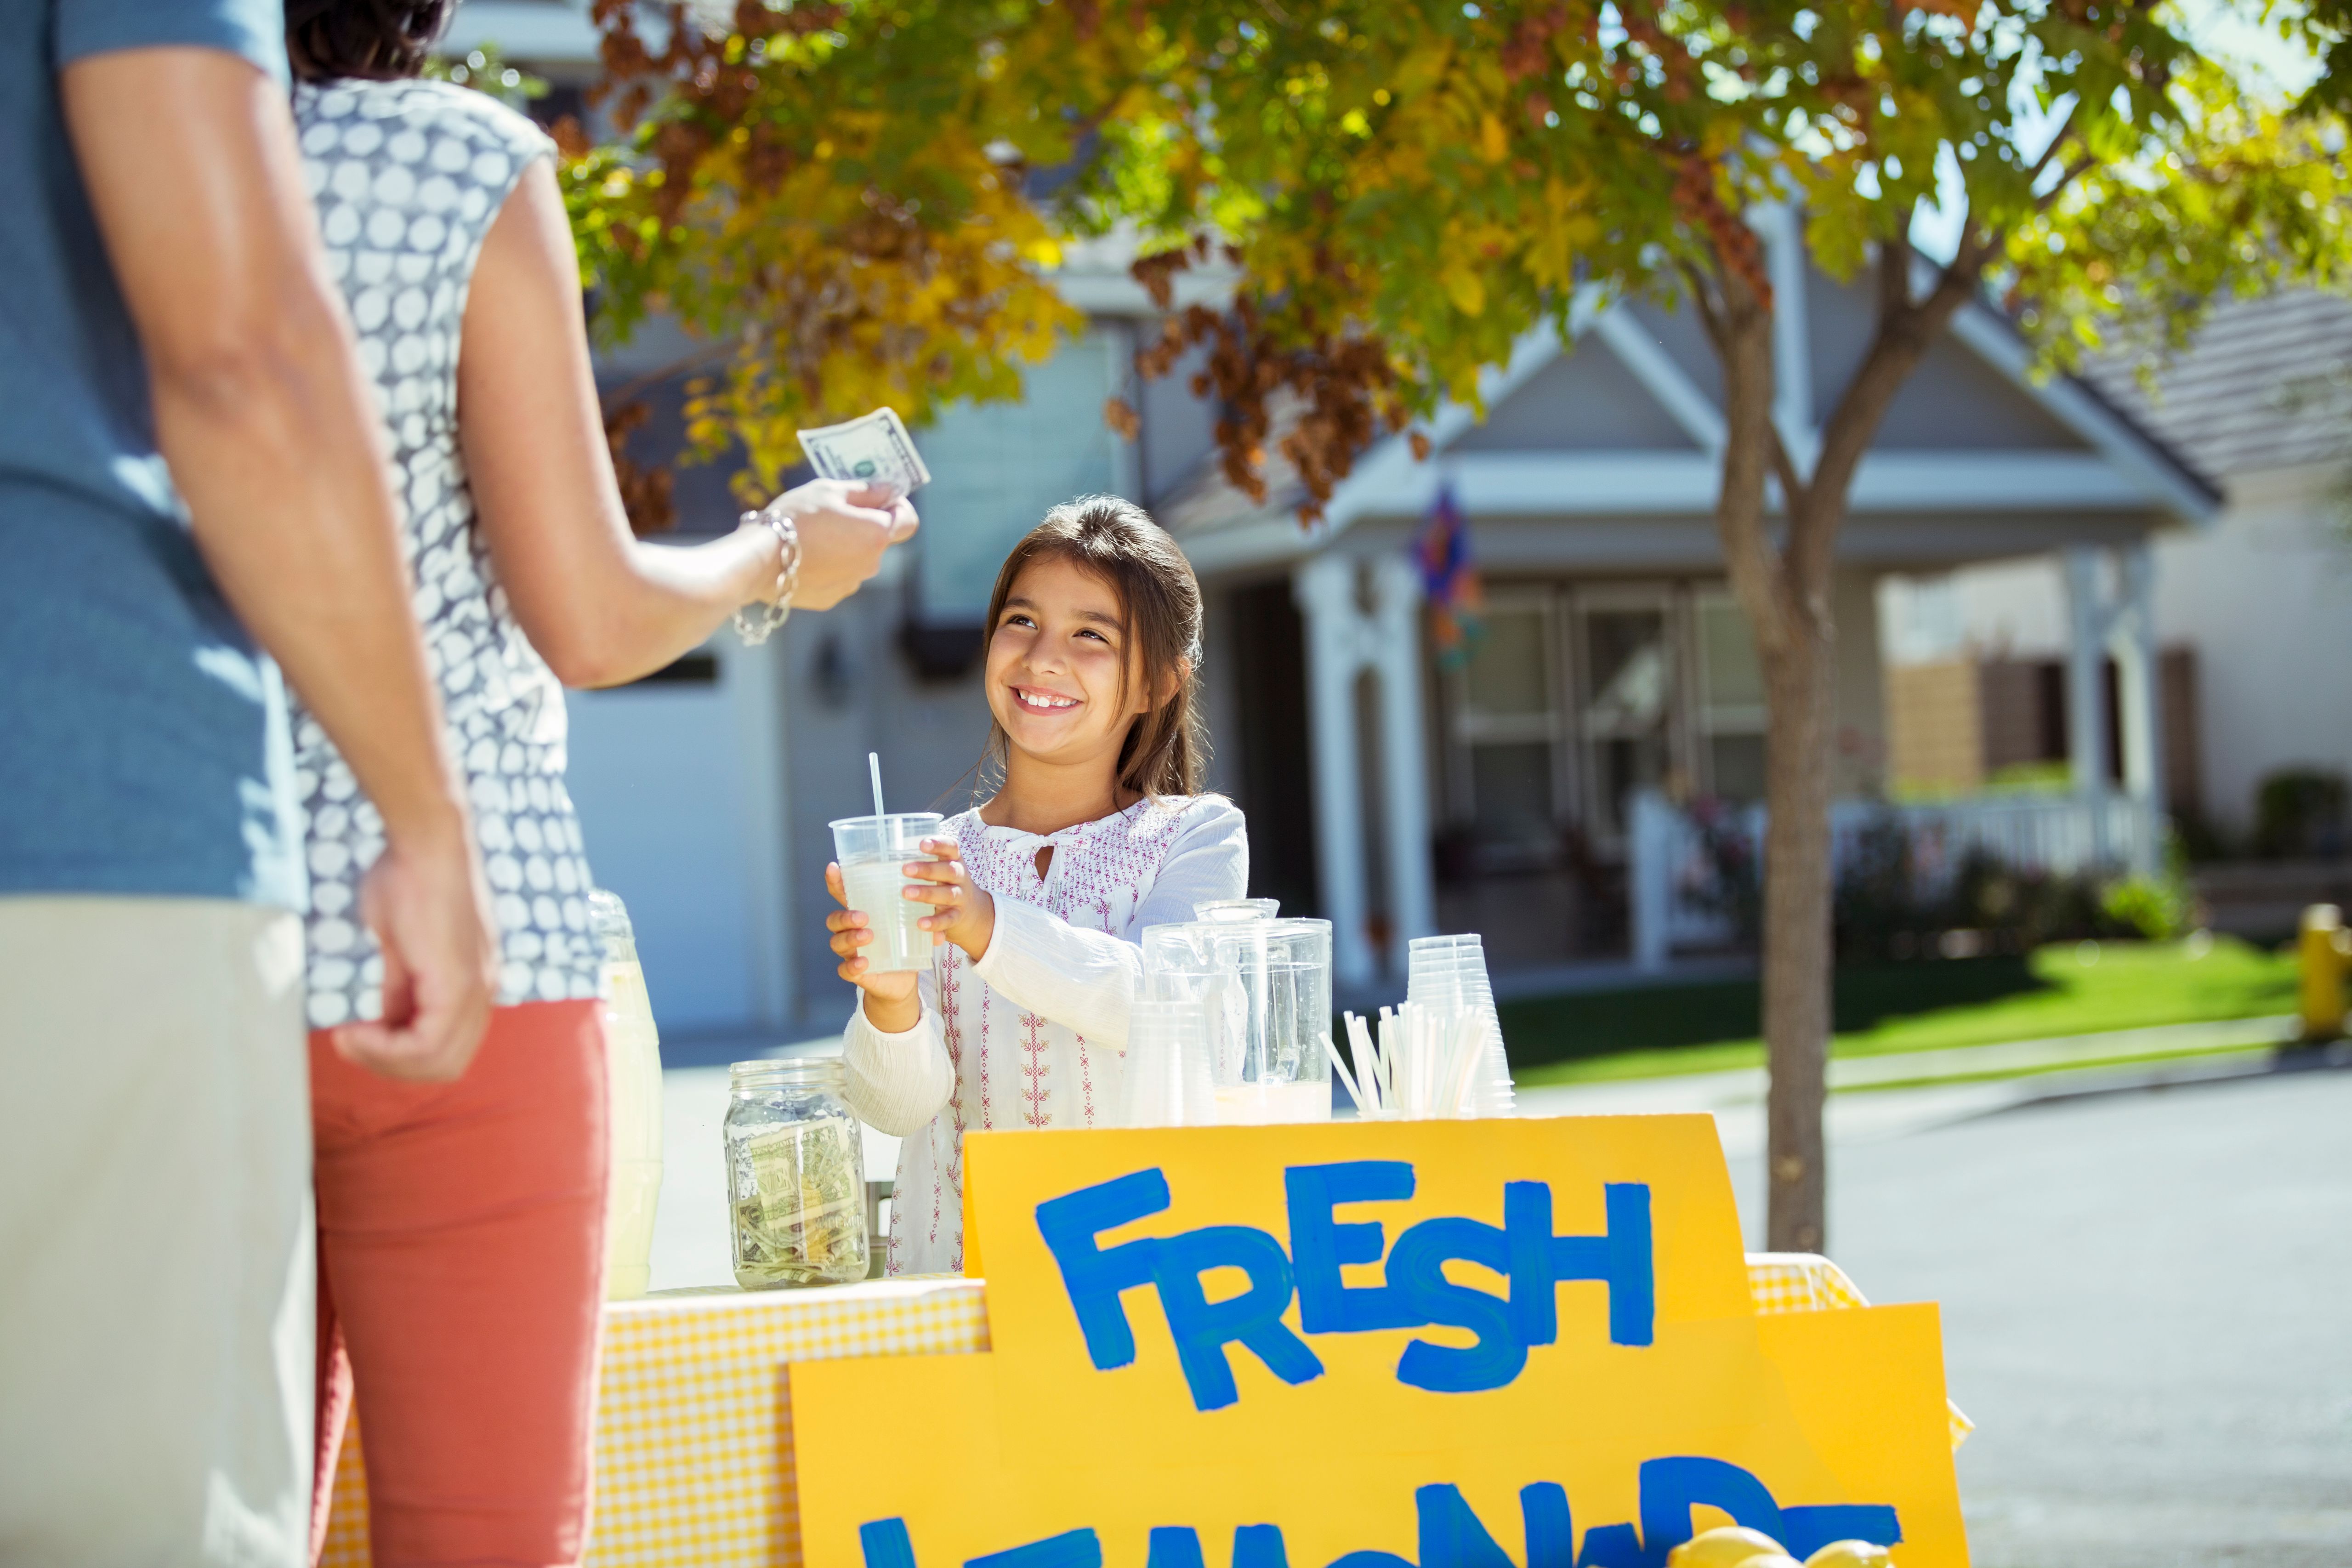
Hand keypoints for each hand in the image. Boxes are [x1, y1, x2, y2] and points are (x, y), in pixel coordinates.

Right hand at [332, 823, 497, 1081]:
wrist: (425, 840)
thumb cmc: (407, 877)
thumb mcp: (400, 944)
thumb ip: (401, 985)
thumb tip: (388, 1019)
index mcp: (473, 982)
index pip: (446, 1047)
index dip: (398, 1054)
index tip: (357, 1034)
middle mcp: (483, 990)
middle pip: (446, 1064)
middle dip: (391, 1066)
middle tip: (351, 1043)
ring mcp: (476, 988)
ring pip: (439, 1062)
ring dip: (385, 1061)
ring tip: (349, 1038)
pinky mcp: (458, 982)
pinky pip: (427, 1044)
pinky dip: (386, 1049)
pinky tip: (355, 1031)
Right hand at [769, 480, 918, 610]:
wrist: (760, 559)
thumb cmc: (797, 518)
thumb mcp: (830, 491)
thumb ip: (865, 491)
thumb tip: (889, 490)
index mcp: (877, 534)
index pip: (908, 520)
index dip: (896, 507)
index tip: (877, 498)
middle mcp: (872, 564)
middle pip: (879, 540)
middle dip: (864, 525)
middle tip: (834, 512)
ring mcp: (852, 584)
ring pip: (857, 559)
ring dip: (845, 546)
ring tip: (812, 535)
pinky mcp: (831, 598)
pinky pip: (838, 576)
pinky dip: (828, 566)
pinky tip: (804, 556)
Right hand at [825, 861, 921, 1024]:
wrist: (901, 981)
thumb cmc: (902, 946)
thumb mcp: (910, 928)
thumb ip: (920, 920)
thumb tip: (938, 920)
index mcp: (862, 914)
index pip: (844, 895)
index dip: (836, 882)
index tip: (834, 867)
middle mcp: (851, 931)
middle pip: (835, 919)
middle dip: (846, 915)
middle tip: (864, 915)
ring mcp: (851, 952)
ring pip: (837, 942)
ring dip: (851, 937)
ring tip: (868, 935)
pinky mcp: (855, 972)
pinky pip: (845, 970)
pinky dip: (853, 966)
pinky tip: (864, 962)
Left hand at [900, 838, 994, 962]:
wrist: (972, 910)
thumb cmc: (945, 883)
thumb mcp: (940, 869)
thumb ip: (920, 862)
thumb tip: (879, 856)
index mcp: (954, 861)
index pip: (951, 847)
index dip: (939, 844)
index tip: (922, 845)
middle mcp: (960, 877)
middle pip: (949, 870)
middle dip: (928, 869)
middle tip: (905, 869)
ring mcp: (960, 898)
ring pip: (948, 894)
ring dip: (927, 893)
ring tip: (906, 893)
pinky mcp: (957, 916)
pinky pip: (947, 920)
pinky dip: (935, 923)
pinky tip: (921, 924)